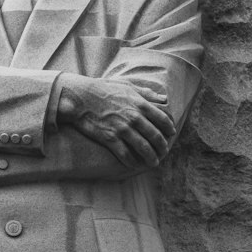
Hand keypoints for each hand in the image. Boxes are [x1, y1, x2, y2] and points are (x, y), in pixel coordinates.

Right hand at [55, 75, 175, 167]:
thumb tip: (164, 98)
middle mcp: (135, 118)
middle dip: (162, 147)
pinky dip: (132, 162)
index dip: (169, 130)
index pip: (163, 120)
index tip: (171, 135)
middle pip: (156, 137)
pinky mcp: (110, 139)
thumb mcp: (128, 86)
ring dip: (151, 158)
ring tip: (153, 163)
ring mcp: (123, 129)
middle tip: (164, 153)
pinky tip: (135, 165)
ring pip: (144, 148)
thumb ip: (147, 93)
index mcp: (141, 104)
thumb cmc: (104, 89)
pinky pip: (126, 155)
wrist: (81, 97)